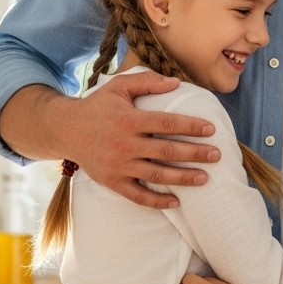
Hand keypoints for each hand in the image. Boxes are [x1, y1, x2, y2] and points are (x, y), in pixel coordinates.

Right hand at [0, 72, 220, 208]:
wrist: (65, 129)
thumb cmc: (97, 105)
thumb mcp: (119, 86)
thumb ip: (148, 81)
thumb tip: (177, 82)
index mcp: (128, 120)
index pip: (166, 124)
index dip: (190, 126)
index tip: (211, 129)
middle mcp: (124, 145)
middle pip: (167, 151)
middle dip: (195, 153)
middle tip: (217, 155)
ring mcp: (118, 166)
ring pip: (156, 175)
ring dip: (183, 178)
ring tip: (205, 178)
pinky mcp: (112, 182)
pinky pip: (137, 196)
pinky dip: (157, 201)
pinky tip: (176, 202)